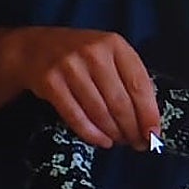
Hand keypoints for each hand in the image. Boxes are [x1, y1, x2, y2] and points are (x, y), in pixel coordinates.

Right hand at [1, 27, 160, 149]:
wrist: (34, 48)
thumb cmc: (81, 55)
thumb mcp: (108, 54)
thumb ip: (128, 77)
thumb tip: (149, 120)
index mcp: (115, 44)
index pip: (139, 84)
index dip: (149, 114)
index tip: (154, 135)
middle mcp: (94, 53)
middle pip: (120, 102)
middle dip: (132, 129)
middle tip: (137, 144)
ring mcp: (70, 67)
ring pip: (100, 112)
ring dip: (114, 133)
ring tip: (120, 141)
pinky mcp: (51, 83)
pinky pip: (76, 117)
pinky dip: (92, 134)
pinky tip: (102, 141)